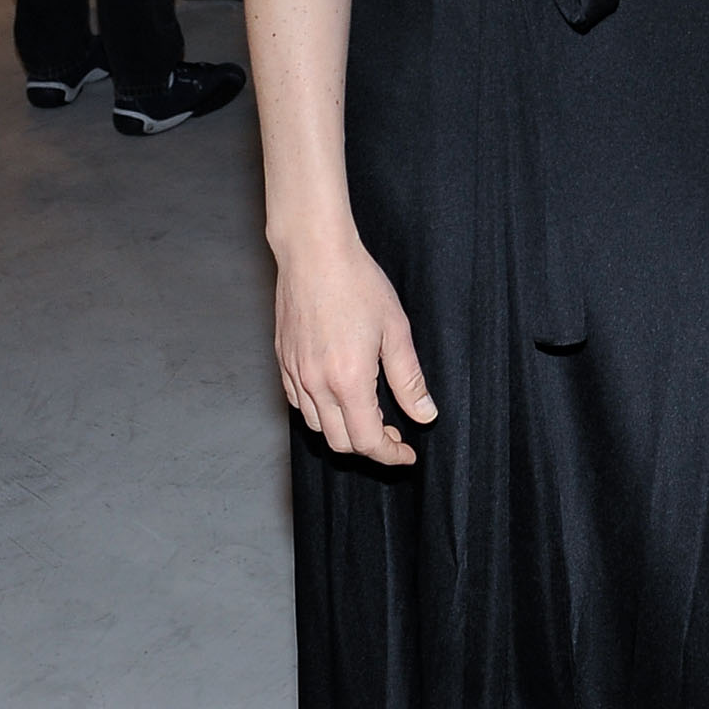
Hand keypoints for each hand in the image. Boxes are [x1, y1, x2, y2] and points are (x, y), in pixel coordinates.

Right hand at [273, 229, 437, 464]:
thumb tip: (425, 414)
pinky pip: (299, 403)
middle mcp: (316, 383)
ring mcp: (294, 373)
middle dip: (370, 447)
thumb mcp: (396, 330)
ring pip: (317, 426)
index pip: (367, 441)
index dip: (390, 455)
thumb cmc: (357, 283)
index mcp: (348, 380)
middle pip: (340, 442)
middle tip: (393, 433)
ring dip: (344, 431)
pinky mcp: (283, 361)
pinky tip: (339, 396)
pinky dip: (320, 412)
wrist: (314, 253)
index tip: (406, 453)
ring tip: (369, 415)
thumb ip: (409, 379)